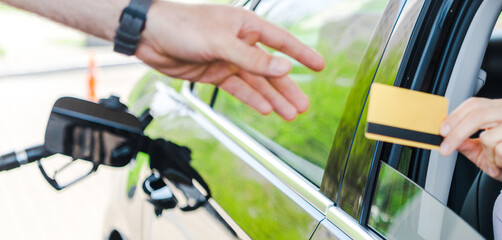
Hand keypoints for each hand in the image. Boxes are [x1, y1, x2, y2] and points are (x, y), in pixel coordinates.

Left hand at [136, 1, 324, 120]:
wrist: (148, 36)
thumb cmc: (182, 26)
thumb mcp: (221, 42)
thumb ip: (253, 58)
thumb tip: (284, 67)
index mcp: (245, 25)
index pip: (281, 41)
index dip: (301, 54)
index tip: (319, 65)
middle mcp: (240, 42)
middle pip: (271, 68)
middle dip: (287, 87)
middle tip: (304, 105)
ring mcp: (228, 59)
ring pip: (257, 83)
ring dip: (273, 98)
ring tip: (290, 113)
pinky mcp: (215, 73)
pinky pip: (239, 89)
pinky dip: (252, 99)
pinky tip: (265, 110)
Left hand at [439, 98, 501, 193]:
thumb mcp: (481, 153)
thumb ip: (465, 143)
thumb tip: (447, 136)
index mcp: (501, 108)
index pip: (473, 104)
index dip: (454, 117)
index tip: (442, 132)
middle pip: (477, 116)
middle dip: (457, 135)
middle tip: (446, 149)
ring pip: (488, 137)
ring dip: (487, 157)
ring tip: (496, 163)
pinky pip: (501, 149)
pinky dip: (499, 162)